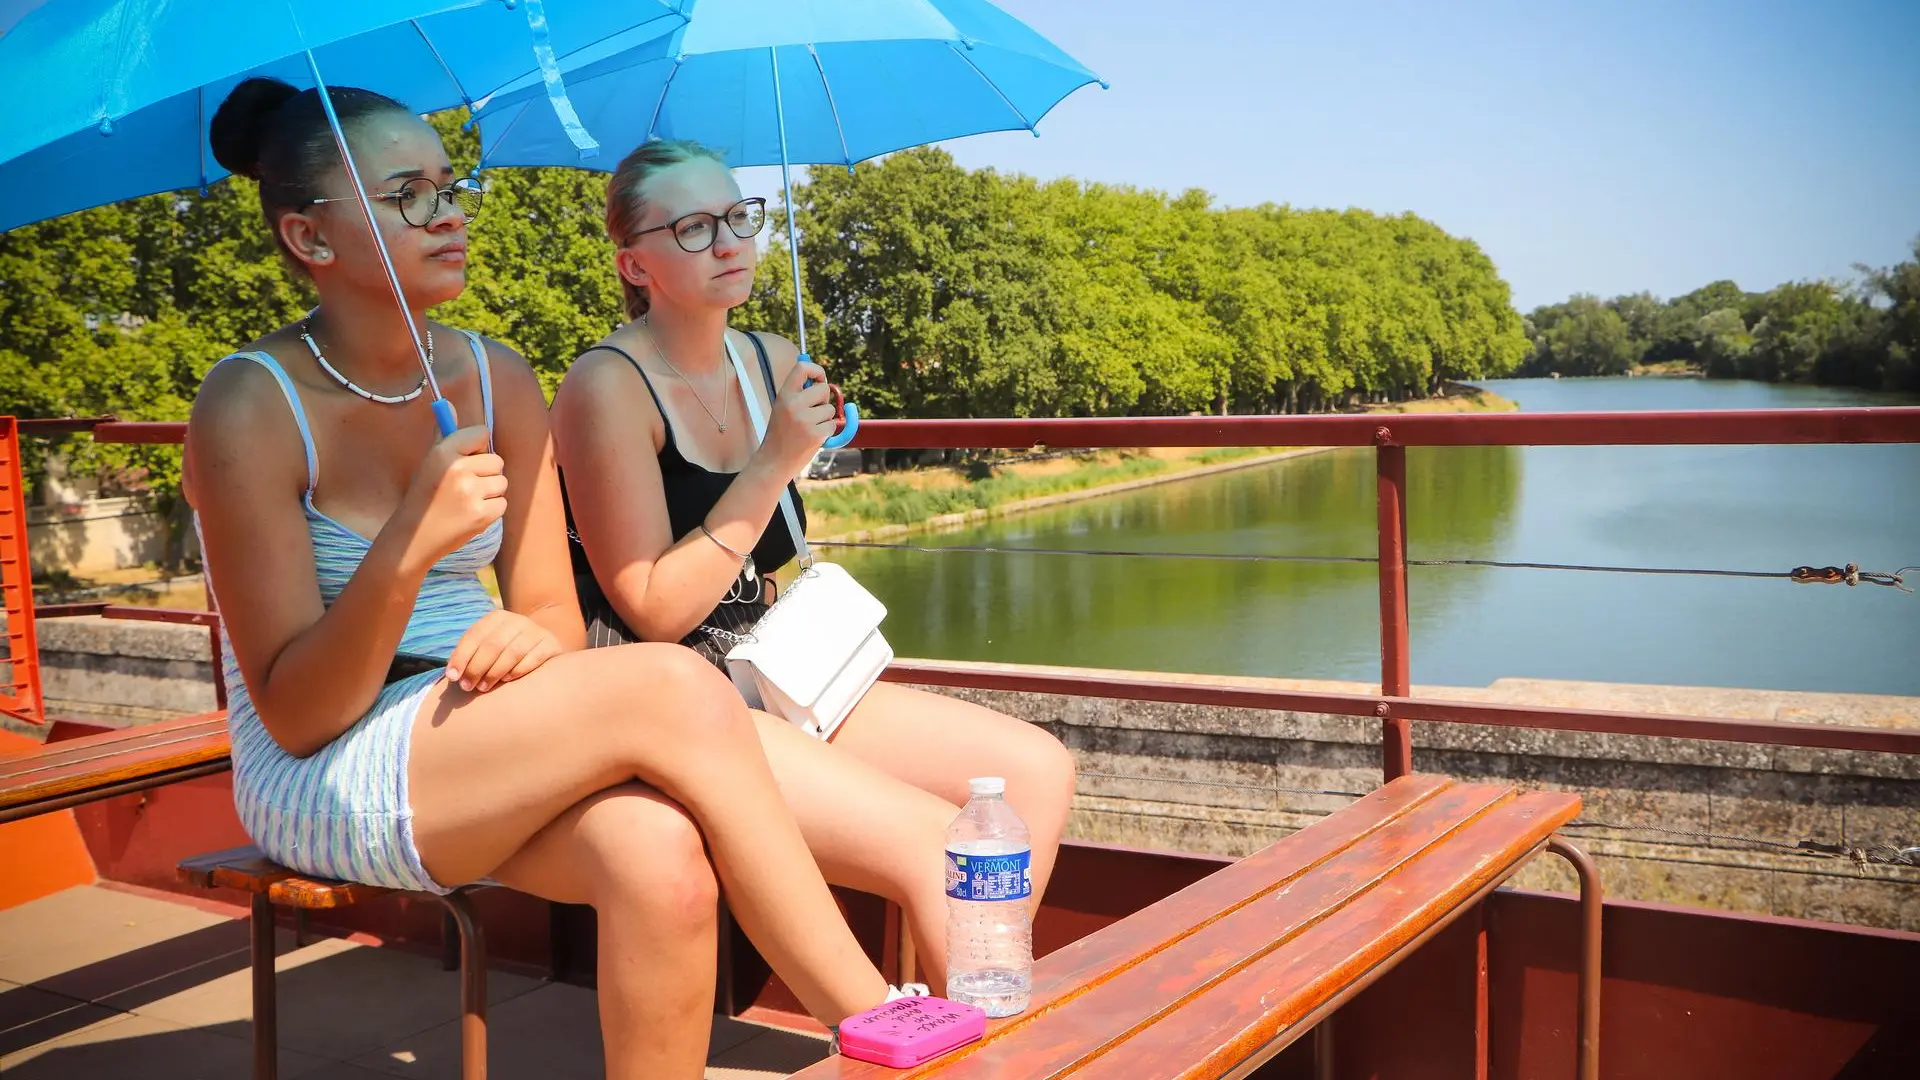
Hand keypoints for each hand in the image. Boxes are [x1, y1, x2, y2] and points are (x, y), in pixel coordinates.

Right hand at [400, 424, 506, 565]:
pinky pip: (502, 503)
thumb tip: (451, 406)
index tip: (468, 458)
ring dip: (489, 492)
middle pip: (496, 461)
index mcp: (444, 453)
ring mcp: (472, 493)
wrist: (414, 538)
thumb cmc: (423, 497)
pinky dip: (491, 510)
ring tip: (466, 501)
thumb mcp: (429, 463)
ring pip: (502, 483)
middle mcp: (459, 470)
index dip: (478, 447)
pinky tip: (470, 514)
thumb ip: (445, 436)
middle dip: (486, 473)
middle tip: (466, 486)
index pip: (481, 433)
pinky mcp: (482, 515)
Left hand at [445, 609, 561, 692]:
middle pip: (493, 644)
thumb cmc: (506, 651)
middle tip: (467, 687)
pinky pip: (534, 658)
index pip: (474, 636)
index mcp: (496, 618)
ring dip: (495, 672)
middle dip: (477, 668)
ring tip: (484, 688)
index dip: (461, 657)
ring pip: (513, 652)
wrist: (542, 643)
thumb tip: (452, 676)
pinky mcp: (550, 644)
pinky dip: (518, 670)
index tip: (453, 677)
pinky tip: (507, 680)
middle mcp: (516, 621)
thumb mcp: (487, 646)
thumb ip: (470, 657)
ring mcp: (535, 631)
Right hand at [754, 357, 838, 478]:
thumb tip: (818, 375)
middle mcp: (794, 405)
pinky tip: (812, 437)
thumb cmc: (781, 432)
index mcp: (784, 395)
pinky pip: (833, 425)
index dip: (816, 370)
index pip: (802, 368)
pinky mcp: (816, 435)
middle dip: (822, 400)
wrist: (774, 461)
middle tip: (811, 412)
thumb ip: (799, 391)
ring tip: (808, 428)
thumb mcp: (782, 407)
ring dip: (824, 418)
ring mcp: (806, 420)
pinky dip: (826, 431)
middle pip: (823, 389)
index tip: (819, 379)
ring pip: (830, 409)